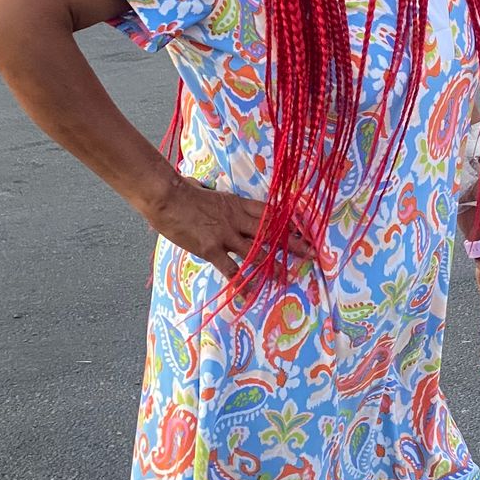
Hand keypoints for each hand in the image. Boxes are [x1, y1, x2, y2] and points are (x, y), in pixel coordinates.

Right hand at [151, 172, 312, 282]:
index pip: (269, 212)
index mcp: (236, 203)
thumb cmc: (180, 190)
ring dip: (273, 265)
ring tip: (287, 277)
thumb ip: (209, 194)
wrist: (166, 196)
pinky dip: (241, 282)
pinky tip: (249, 294)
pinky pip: (231, 269)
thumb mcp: (203, 190)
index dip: (287, 221)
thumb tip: (198, 186)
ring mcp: (226, 234)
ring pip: (257, 252)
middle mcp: (236, 219)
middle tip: (312, 252)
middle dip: (293, 243)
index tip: (303, 229)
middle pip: (271, 232)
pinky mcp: (212, 249)